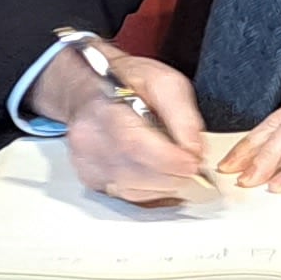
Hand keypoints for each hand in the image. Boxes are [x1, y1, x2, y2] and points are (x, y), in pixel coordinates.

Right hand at [49, 46, 211, 204]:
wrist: (91, 90)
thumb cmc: (125, 82)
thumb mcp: (163, 82)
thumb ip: (182, 114)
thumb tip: (195, 149)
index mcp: (102, 109)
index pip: (134, 145)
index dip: (169, 160)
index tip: (193, 161)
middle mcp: (88, 140)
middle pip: (135, 173)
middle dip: (172, 174)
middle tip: (189, 163)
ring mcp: (86, 163)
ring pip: (133, 191)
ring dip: (163, 185)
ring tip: (174, 165)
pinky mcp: (91, 180)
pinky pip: (127, 197)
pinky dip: (150, 191)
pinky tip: (160, 176)